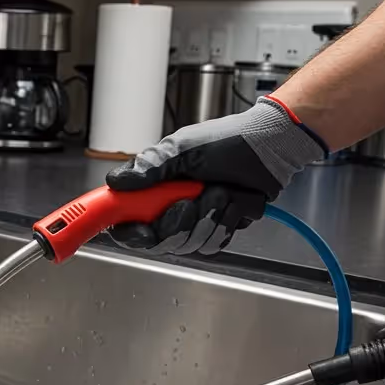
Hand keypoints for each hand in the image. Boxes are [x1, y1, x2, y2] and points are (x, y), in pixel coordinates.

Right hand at [105, 97, 325, 254]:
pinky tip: (232, 201)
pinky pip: (213, 242)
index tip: (138, 228)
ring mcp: (194, 222)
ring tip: (219, 190)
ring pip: (189, 243)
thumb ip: (149, 166)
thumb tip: (115, 182)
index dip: (128, 231)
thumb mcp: (183, 148)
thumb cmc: (228, 142)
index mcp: (153, 190)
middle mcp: (169, 209)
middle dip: (178, 221)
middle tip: (190, 198)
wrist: (269, 148)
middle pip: (158, 240)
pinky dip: (226, 221)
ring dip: (208, 216)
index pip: (126, 222)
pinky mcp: (217, 229)